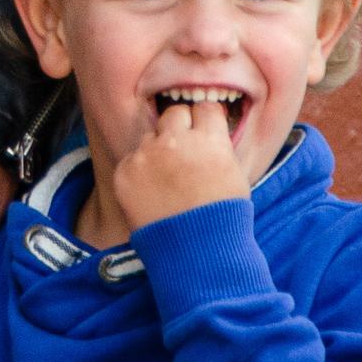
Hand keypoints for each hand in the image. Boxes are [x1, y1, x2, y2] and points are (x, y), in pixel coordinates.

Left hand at [113, 100, 248, 231]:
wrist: (197, 254)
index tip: (204, 130)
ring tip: (168, 181)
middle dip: (180, 127)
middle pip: (174, 113)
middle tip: (184, 151)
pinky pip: (131, 159)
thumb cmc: (223, 218)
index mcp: (209, 140)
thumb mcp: (235, 175)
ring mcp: (147, 155)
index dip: (205, 119)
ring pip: (150, 136)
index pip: (205, 107)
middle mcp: (176, 141)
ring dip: (157, 150)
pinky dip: (140, 172)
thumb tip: (210, 128)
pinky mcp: (125, 172)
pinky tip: (152, 193)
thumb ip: (219, 146)